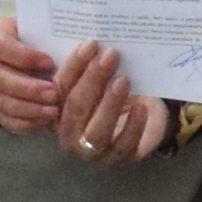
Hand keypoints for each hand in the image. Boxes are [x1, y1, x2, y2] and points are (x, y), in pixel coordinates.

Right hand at [0, 15, 61, 137]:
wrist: (29, 47)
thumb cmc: (41, 33)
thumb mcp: (43, 26)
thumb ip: (53, 32)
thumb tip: (84, 44)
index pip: (0, 45)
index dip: (23, 56)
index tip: (49, 62)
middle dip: (27, 88)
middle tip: (54, 93)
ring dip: (27, 108)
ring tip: (52, 111)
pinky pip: (3, 118)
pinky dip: (24, 122)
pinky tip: (43, 121)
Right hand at [51, 41, 174, 165]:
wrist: (144, 117)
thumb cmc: (116, 94)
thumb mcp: (102, 79)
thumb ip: (91, 66)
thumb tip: (95, 41)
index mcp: (57, 111)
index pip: (59, 88)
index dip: (74, 66)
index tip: (90, 44)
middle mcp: (68, 134)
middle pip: (75, 108)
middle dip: (92, 80)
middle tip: (110, 56)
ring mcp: (91, 152)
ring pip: (95, 131)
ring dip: (109, 104)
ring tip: (123, 81)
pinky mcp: (117, 159)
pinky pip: (124, 146)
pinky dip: (133, 127)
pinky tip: (142, 108)